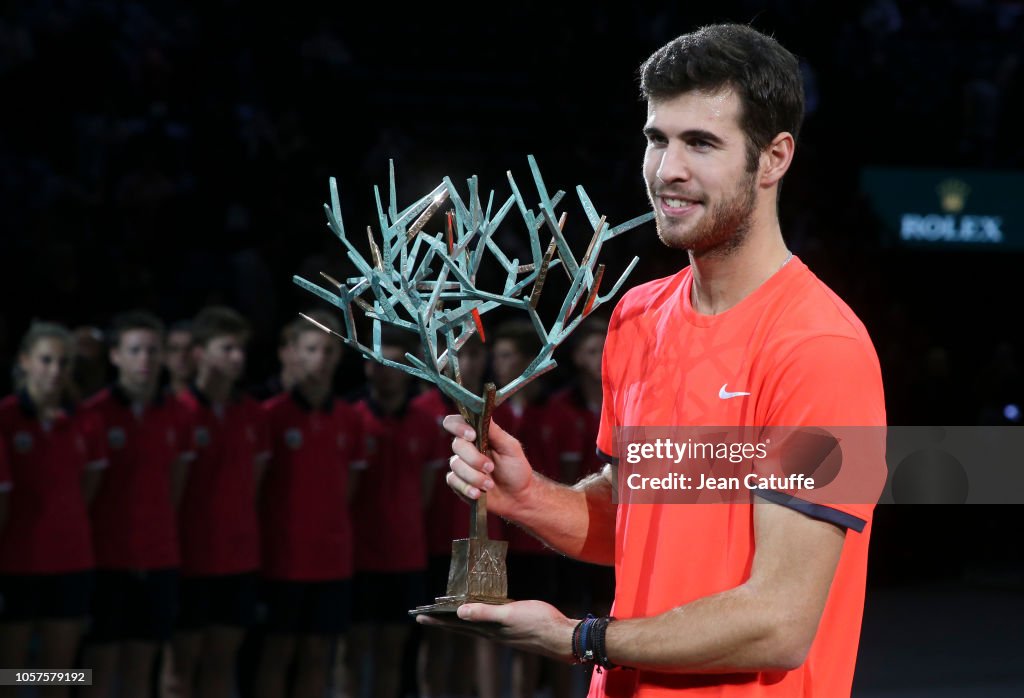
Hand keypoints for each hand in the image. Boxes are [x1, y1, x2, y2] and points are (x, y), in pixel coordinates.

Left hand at [417, 600, 576, 661]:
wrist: (562, 636)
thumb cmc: (538, 623)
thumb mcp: (510, 614)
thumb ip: (485, 613)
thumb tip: (460, 612)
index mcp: (488, 630)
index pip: (456, 625)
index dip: (438, 620)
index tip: (419, 616)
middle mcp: (491, 633)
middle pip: (460, 627)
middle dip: (442, 621)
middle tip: (424, 616)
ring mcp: (501, 632)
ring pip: (473, 625)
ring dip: (457, 620)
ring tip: (446, 615)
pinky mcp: (511, 627)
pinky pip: (487, 622)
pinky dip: (477, 616)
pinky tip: (480, 612)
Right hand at [441, 414, 532, 517]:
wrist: (518, 496)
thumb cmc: (516, 469)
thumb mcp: (511, 447)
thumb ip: (495, 432)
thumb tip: (483, 413)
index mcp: (477, 435)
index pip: (455, 423)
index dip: (459, 426)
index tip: (472, 435)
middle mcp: (466, 448)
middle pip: (457, 445)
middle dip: (474, 458)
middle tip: (490, 467)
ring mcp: (461, 466)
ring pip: (456, 465)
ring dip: (474, 476)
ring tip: (490, 484)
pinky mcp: (459, 483)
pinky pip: (453, 481)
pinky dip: (467, 488)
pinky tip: (478, 493)